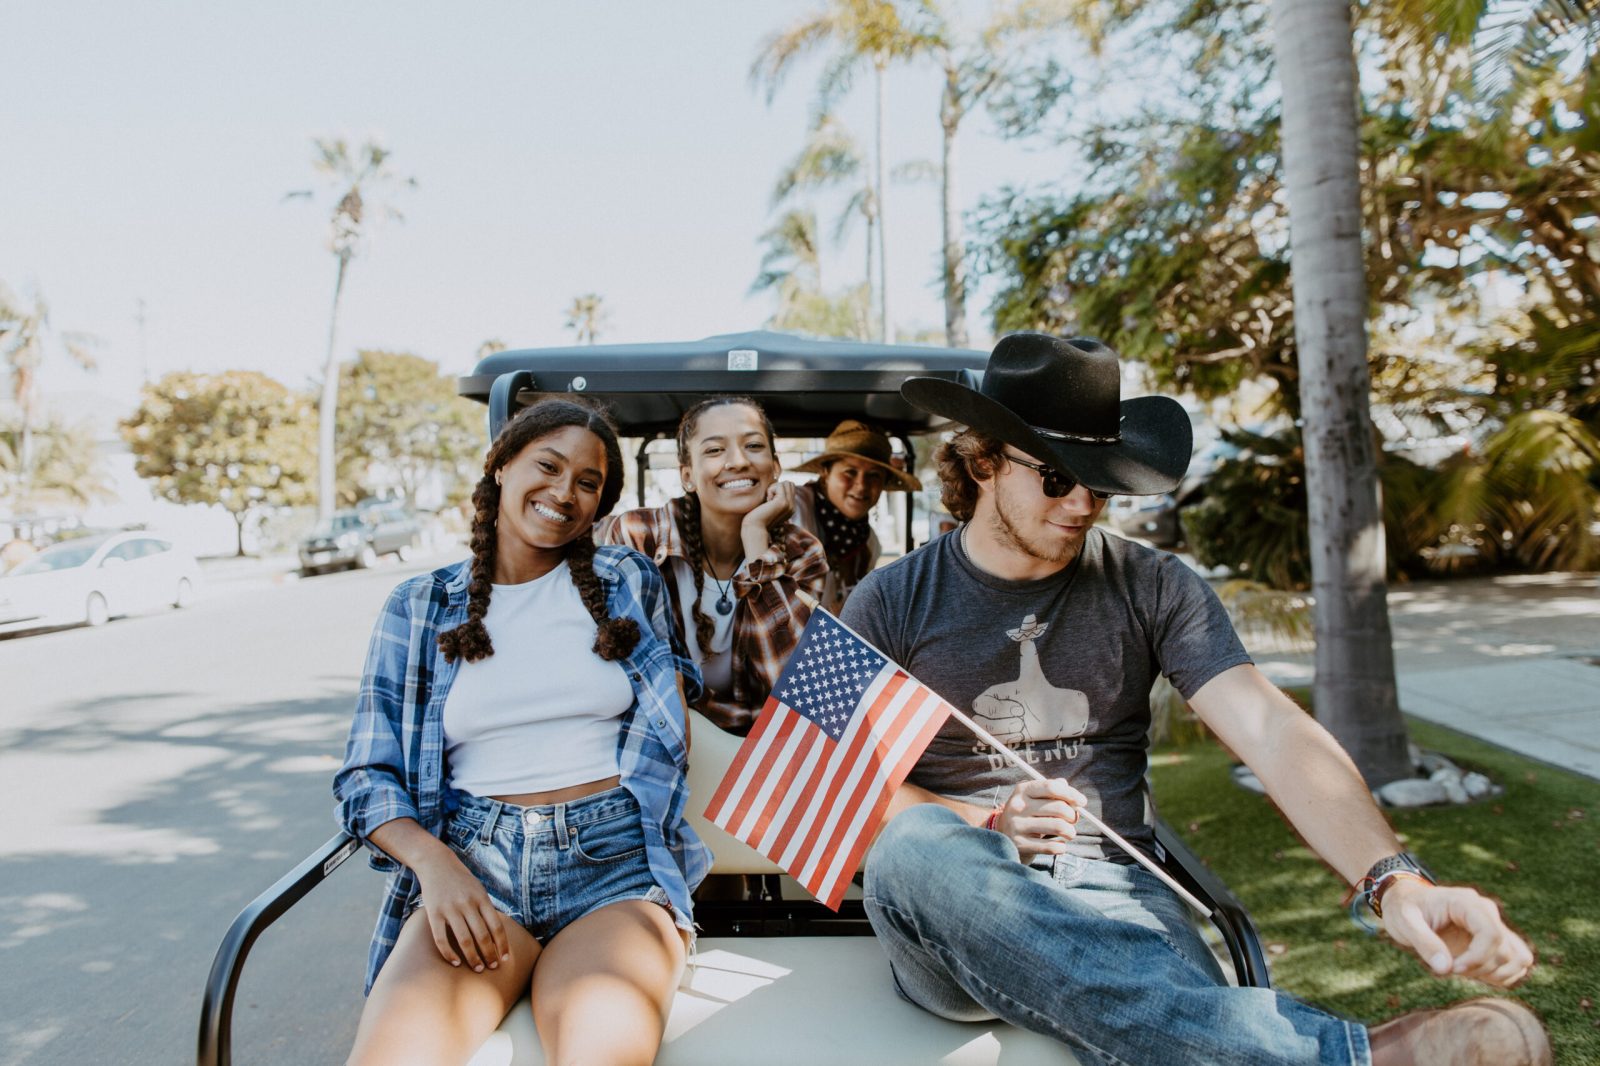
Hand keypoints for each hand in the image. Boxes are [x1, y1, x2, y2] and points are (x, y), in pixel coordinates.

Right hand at [413, 850, 511, 973]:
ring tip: (478, 968)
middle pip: (482, 936)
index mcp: (481, 898)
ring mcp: (450, 909)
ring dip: (473, 958)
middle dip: (489, 955)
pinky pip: (441, 939)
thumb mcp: (479, 889)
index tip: (505, 958)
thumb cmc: (461, 880)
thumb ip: (486, 909)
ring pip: (464, 940)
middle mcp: (467, 904)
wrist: (436, 863)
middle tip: (492, 968)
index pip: (497, 926)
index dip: (502, 945)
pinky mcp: (434, 913)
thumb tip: (497, 933)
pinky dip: (449, 954)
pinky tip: (455, 963)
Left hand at [741, 481, 795, 554]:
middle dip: (777, 486)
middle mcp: (792, 507)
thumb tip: (777, 482)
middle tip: (769, 498)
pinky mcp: (783, 502)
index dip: (778, 489)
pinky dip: (770, 490)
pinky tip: (767, 501)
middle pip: (789, 484)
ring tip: (768, 500)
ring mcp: (789, 505)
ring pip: (786, 483)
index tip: (769, 501)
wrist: (755, 529)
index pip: (790, 488)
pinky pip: (779, 485)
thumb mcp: (769, 506)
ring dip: (774, 488)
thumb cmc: (757, 517)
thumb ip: (775, 497)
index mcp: (790, 509)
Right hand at [991, 778, 1085, 859]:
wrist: (1001, 836)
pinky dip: (1061, 847)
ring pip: (1058, 827)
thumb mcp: (1034, 798)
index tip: (1082, 802)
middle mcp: (1018, 806)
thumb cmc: (1026, 814)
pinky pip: (1051, 847)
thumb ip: (1053, 791)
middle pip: (1059, 808)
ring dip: (1070, 832)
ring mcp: (1017, 825)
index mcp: (1023, 790)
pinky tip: (1059, 845)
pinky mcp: (1020, 844)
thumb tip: (1071, 792)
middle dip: (1073, 816)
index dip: (1071, 794)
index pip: (1052, 787)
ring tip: (1069, 833)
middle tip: (1073, 821)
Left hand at [1380, 878, 1534, 987]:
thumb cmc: (1402, 908)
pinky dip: (1502, 975)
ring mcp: (1494, 924)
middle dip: (1480, 968)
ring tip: (1464, 969)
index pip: (1492, 934)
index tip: (1453, 968)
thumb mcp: (1403, 922)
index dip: (1478, 958)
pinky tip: (1475, 972)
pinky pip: (1517, 961)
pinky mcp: (1495, 938)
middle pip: (1506, 950)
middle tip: (1451, 968)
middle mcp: (1487, 911)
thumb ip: (1423, 943)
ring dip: (1495, 974)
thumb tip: (1446, 969)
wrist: (1406, 901)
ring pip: (1519, 958)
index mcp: (1466, 903)